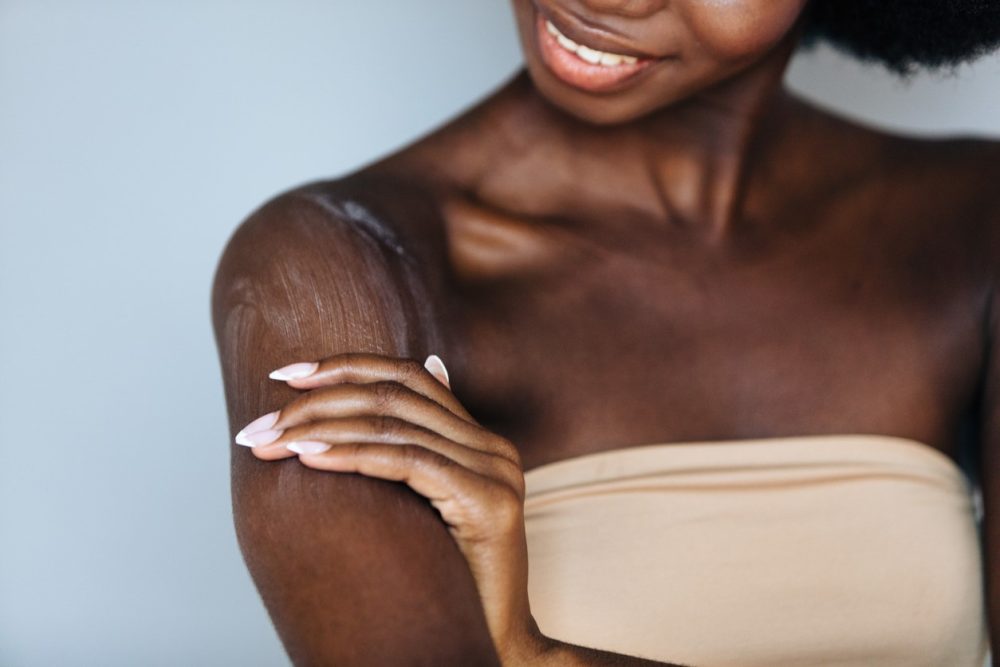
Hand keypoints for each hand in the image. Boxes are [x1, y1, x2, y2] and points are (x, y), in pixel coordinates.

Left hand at [234, 352, 549, 663]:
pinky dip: (353, 455)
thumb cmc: (448, 579)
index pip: (409, 375)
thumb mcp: (424, 507)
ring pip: (395, 426)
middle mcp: (493, 447)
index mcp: (480, 440)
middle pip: (395, 395)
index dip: (346, 366)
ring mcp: (495, 471)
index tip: (286, 374)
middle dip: (319, 403)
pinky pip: (408, 463)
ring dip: (322, 430)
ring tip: (272, 443)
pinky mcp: (486, 501)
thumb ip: (406, 457)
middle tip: (261, 426)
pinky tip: (311, 458)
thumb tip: (380, 410)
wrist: (490, 638)